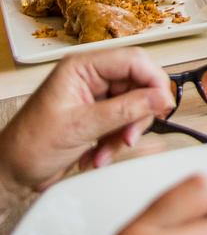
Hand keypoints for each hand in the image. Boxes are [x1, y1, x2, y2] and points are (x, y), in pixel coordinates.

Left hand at [0, 47, 172, 193]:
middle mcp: (92, 78)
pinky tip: (100, 154)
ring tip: (107, 150)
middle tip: (130, 135)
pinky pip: (127, 123)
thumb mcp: (80, 127)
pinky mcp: (101, 116)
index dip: (153, 81)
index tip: (163, 105)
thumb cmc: (29, 146)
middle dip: (138, 114)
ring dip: (127, 132)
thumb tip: (160, 98)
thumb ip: (125, 110)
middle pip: (140, 84)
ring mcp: (97, 97)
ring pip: (137, 106)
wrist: (13, 173)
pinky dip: (119, 141)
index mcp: (82, 67)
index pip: (134, 61)